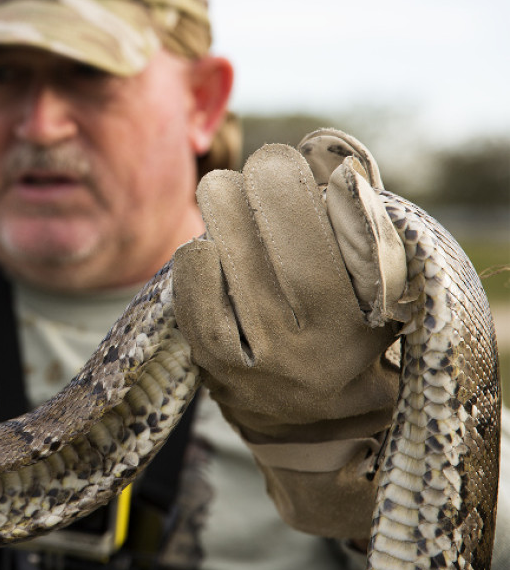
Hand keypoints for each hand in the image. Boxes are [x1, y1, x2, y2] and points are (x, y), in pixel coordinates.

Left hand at [172, 129, 407, 538]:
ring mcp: (267, 361)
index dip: (319, 183)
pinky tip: (205, 246)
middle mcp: (321, 342)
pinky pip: (197, 297)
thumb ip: (356, 210)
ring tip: (224, 192)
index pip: (346, 232)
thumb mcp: (372, 278)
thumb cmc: (347, 326)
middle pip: (288, 241)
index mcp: (370, 314)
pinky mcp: (219, 370)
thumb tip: (325, 145)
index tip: (306, 157)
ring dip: (227, 215)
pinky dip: (198, 262)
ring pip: (235, 262)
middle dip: (270, 188)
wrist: (315, 424)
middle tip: (262, 165)